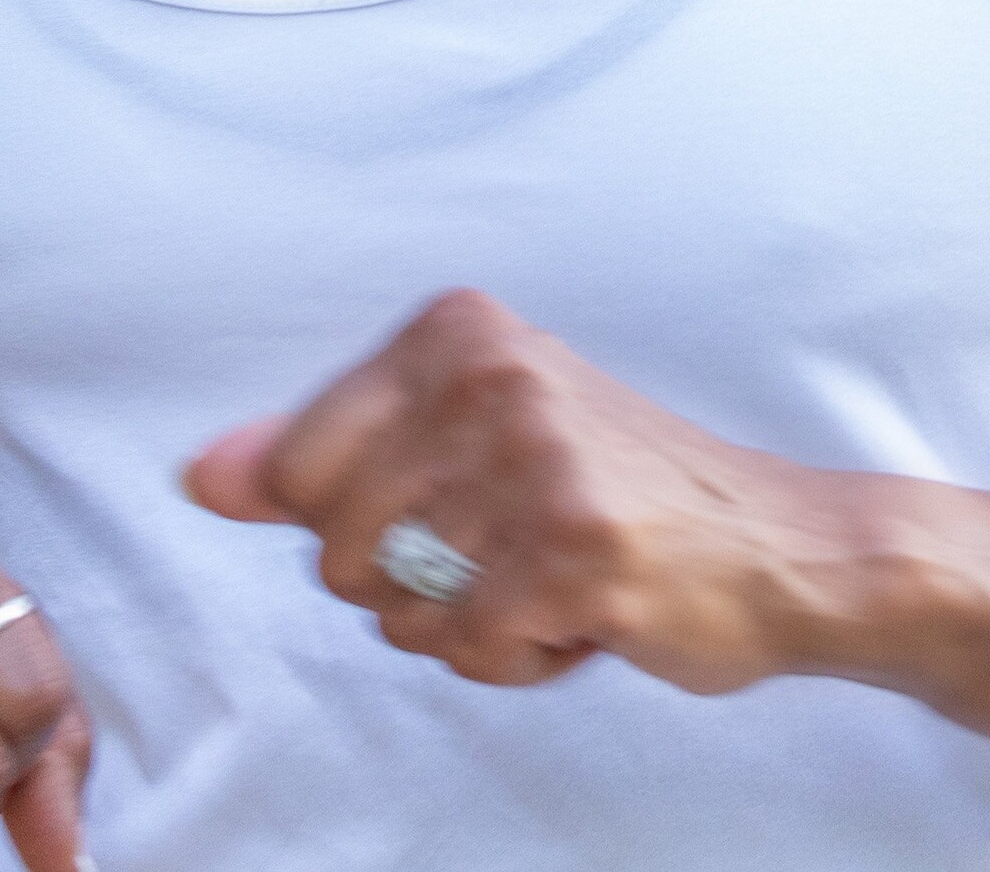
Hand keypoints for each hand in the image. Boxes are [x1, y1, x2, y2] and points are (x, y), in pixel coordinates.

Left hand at [185, 290, 866, 696]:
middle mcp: (495, 378)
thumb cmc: (620, 491)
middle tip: (519, 542)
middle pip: (339, 551)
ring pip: (398, 611)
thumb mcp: (471, 440)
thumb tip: (203, 473)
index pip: (298, 468)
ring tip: (554, 574)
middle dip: (415, 582)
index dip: (365, 520)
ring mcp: (539, 462)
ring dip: (469, 623)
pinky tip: (585, 612)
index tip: (462, 495)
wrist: (786, 545)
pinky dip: (518, 657)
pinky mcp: (576, 551)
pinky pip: (466, 650)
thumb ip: (327, 455)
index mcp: (459, 332)